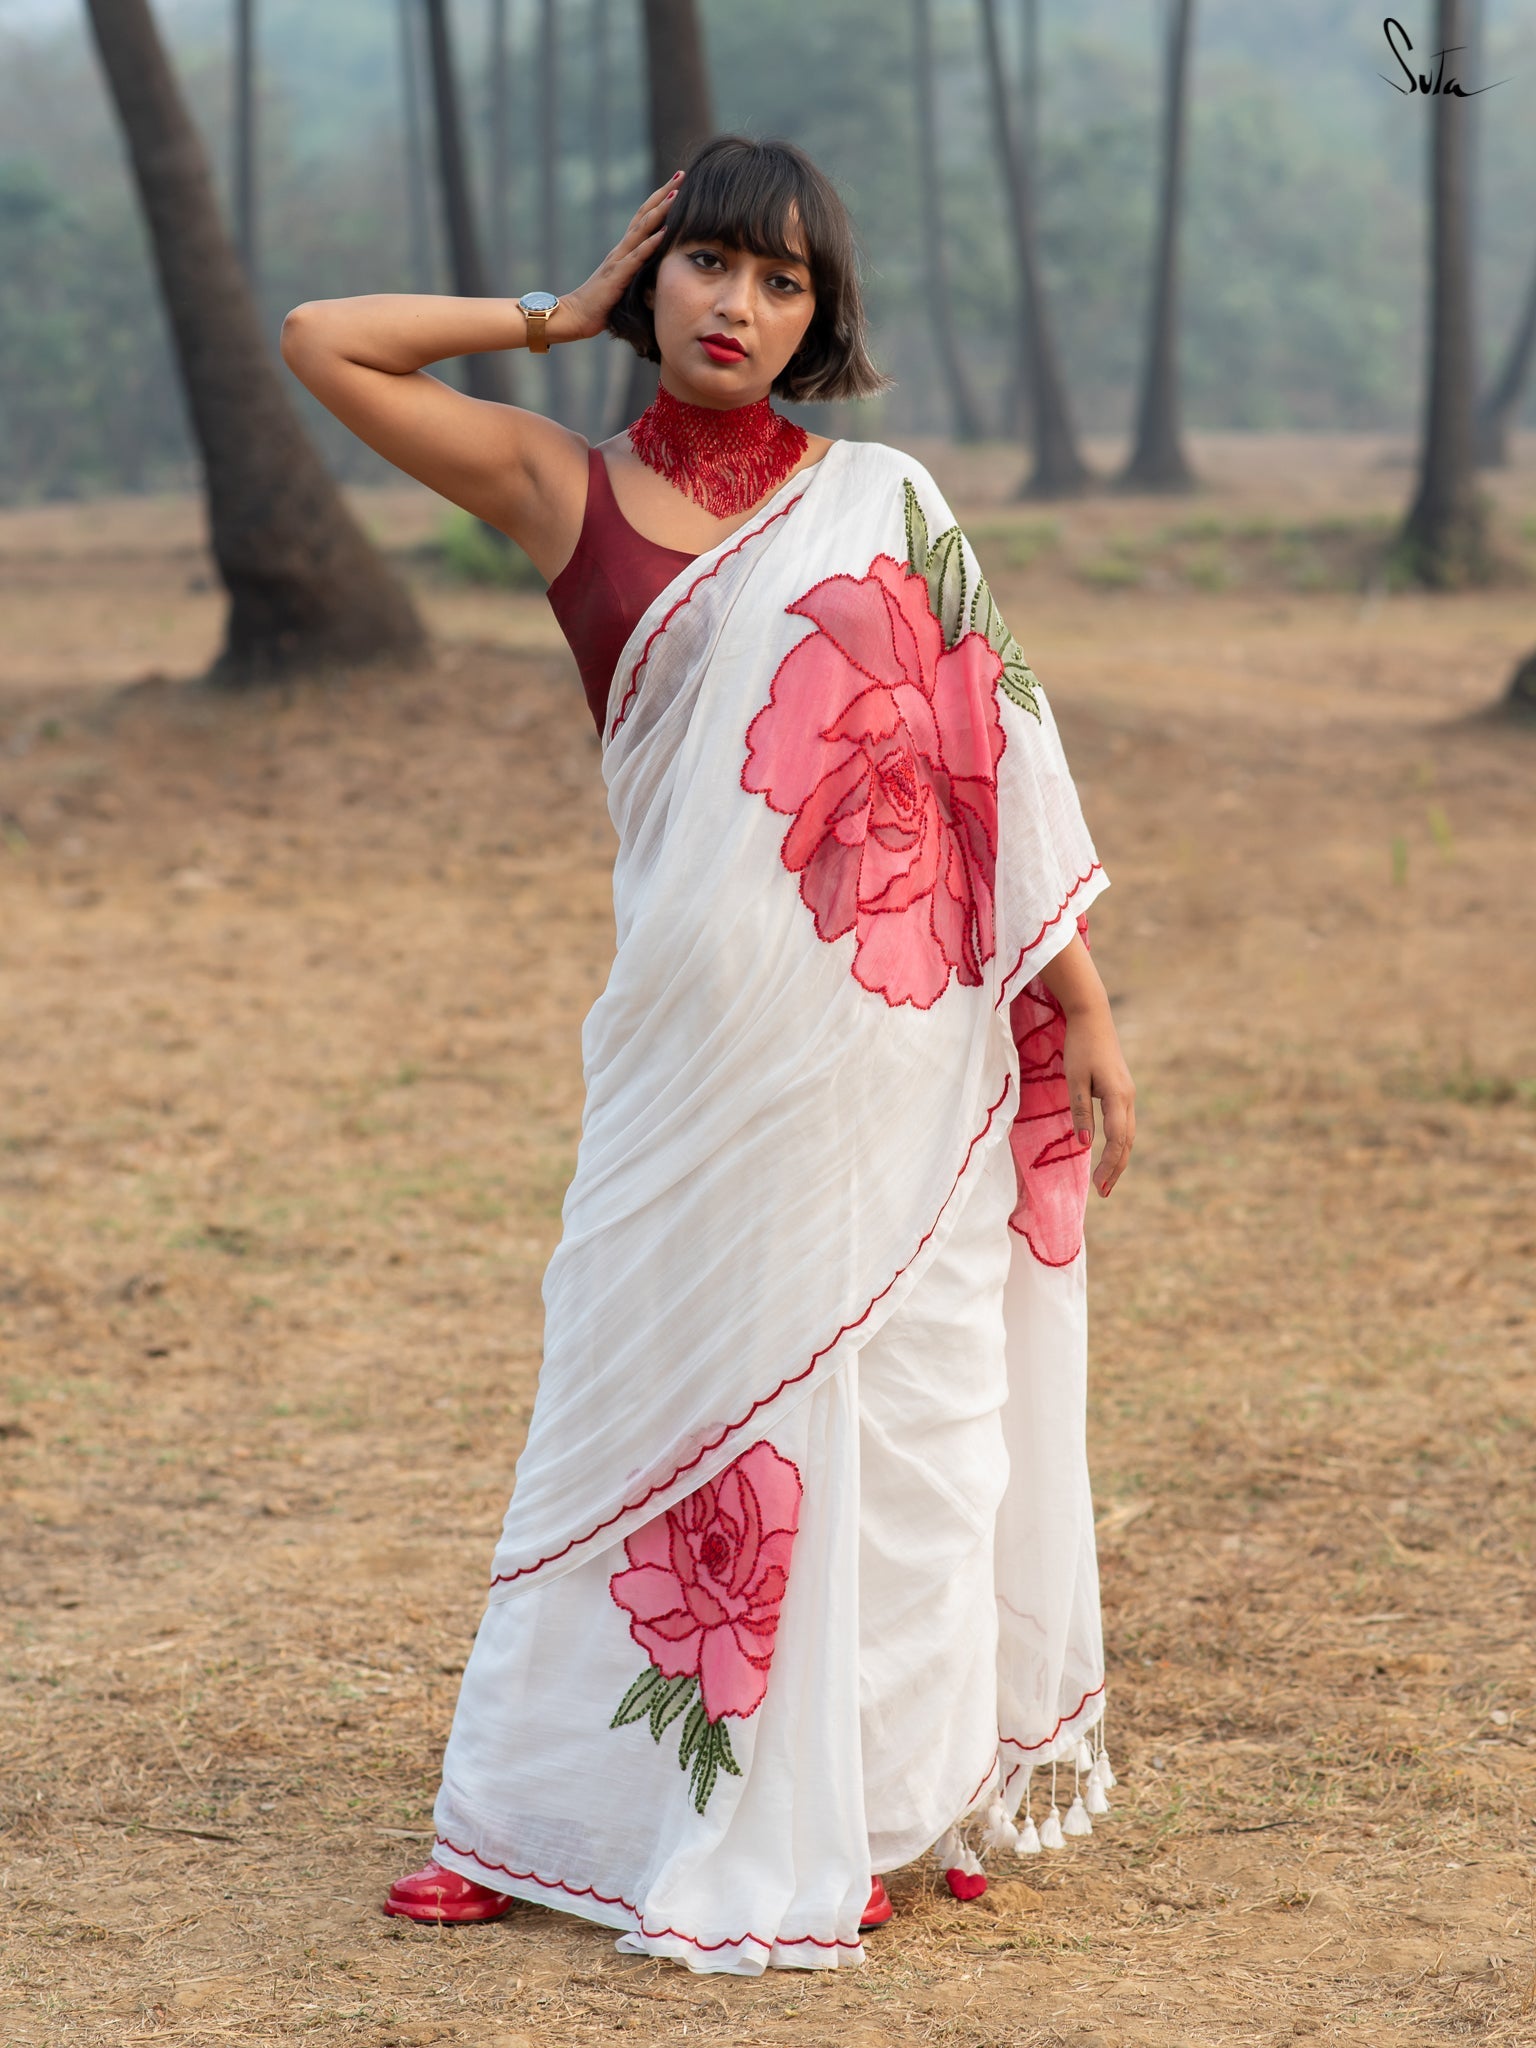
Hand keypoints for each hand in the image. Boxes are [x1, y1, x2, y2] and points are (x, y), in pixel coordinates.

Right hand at [553, 173, 683, 342]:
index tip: (676, 184)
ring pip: (642, 230)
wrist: (576, 316)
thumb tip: (657, 272)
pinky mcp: (618, 276)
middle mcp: (622, 249)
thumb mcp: (624, 285)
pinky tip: (665, 232)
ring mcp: (619, 260)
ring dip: (659, 211)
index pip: (644, 219)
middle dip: (663, 194)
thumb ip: (637, 274)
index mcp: (624, 251)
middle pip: (644, 214)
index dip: (659, 200)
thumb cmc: (600, 305)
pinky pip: (637, 257)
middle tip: (680, 174)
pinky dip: (651, 243)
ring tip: (676, 194)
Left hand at [1063, 1005, 1135, 1197]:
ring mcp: (1128, 1094)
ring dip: (1118, 1158)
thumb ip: (1080, 1112)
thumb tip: (1084, 1145)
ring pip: (1128, 1134)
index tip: (1098, 1187)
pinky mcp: (1122, 1090)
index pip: (1116, 1140)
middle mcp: (1128, 1098)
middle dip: (1116, 1168)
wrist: (1092, 1016)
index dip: (1108, 1165)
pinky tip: (1109, 1152)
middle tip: (1102, 1192)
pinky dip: (1118, 1142)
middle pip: (1127, 1142)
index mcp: (1118, 1097)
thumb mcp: (1075, 1080)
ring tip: (1105, 1179)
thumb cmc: (1079, 1046)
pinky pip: (1124, 1123)